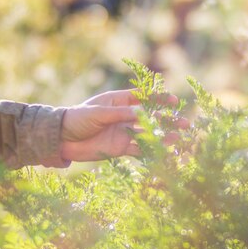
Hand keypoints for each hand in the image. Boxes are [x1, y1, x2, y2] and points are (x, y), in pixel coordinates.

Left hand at [58, 89, 187, 161]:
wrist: (62, 139)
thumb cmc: (78, 118)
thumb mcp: (99, 113)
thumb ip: (120, 114)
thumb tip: (142, 113)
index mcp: (119, 101)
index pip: (144, 98)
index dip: (160, 99)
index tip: (174, 101)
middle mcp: (124, 116)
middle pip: (151, 117)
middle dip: (168, 120)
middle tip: (185, 122)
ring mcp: (124, 132)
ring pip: (148, 134)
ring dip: (164, 136)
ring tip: (179, 138)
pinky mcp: (120, 148)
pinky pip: (139, 149)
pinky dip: (151, 150)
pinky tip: (164, 151)